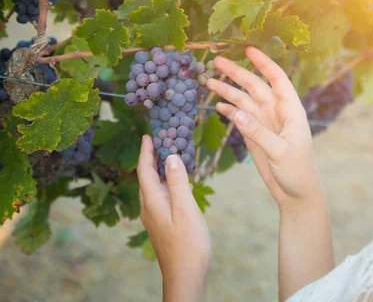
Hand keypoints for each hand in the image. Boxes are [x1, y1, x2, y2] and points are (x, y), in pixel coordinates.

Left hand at [136, 135, 210, 301]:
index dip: (146, 152)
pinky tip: (179, 184)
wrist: (185, 276)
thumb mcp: (186, 209)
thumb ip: (177, 182)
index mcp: (152, 202)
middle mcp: (149, 208)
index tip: (148, 135)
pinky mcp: (162, 224)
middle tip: (162, 141)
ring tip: (171, 157)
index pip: (144, 170)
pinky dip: (167, 184)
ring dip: (160, 171)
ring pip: (153, 188)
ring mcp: (155, 217)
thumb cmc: (188, 244)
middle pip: (146, 178)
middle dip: (152, 158)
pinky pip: (161, 197)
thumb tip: (171, 157)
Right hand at [206, 46, 324, 210]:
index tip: (249, 49)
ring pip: (244, 101)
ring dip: (228, 91)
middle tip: (216, 62)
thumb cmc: (298, 171)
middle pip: (255, 86)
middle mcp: (277, 113)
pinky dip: (229, 110)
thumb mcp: (281, 152)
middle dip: (237, 73)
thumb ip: (259, 133)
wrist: (296, 194)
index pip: (277, 80)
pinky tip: (217, 105)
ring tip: (209, 81)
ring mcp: (264, 123)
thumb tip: (236, 112)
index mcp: (290, 111)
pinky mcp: (255, 136)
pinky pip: (240, 118)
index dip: (264, 64)